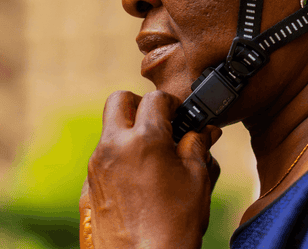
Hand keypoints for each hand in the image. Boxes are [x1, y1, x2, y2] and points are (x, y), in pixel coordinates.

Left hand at [81, 90, 221, 248]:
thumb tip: (203, 131)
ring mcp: (96, 167)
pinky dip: (120, 158)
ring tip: (153, 154)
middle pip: (119, 100)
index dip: (172, 102)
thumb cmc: (174, 225)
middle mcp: (114, 147)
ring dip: (129, 131)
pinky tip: (139, 178)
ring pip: (109, 130)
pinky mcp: (88, 188)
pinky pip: (103, 158)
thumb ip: (197, 145)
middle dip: (140, 104)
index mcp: (144, 139)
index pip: (155, 98)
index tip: (180, 114)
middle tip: (158, 121)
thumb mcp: (197, 178)